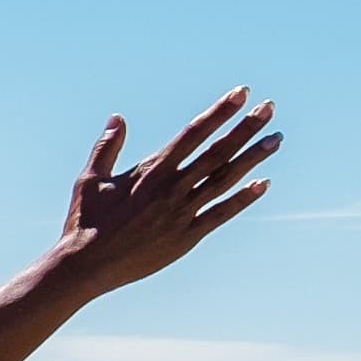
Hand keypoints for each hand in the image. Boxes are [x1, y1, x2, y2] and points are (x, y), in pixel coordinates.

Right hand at [51, 89, 282, 291]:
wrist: (85, 266)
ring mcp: (181, 213)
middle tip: (270, 107)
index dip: (219, 112)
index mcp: (152, 171)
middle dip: (246, 128)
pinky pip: (221, 214)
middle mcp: (172, 188)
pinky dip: (243, 198)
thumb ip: (107, 147)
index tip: (240, 93)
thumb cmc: (84, 221)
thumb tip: (118, 117)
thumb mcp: (89, 179)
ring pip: (225, 179)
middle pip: (218, 152)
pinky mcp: (186, 237)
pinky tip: (263, 184)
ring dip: (253, 158)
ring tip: (276, 139)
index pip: (194, 133)